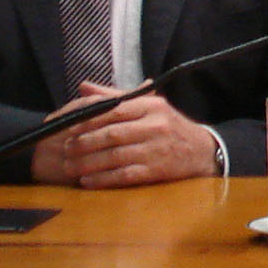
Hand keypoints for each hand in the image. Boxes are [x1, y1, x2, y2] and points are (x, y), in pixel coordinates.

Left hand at [35, 83, 219, 187]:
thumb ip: (116, 97)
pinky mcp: (157, 170)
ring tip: (69, 166)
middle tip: (64, 149)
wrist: (202, 151)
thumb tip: (83, 87)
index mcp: (152, 106)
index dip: (88, 119)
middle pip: (112, 134)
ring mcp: (157, 149)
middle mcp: (155, 126)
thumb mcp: (149, 106)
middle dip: (84, 143)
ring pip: (115, 156)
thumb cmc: (169, 127)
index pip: (115, 110)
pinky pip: (124, 175)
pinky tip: (87, 181)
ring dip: (88, 163)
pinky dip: (103, 179)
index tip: (68, 126)